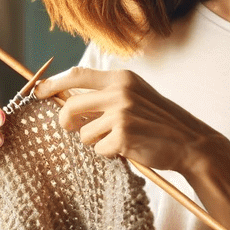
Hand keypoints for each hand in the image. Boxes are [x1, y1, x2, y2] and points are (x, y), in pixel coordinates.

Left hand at [35, 67, 220, 176]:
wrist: (190, 141)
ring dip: (94, 142)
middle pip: (70, 107)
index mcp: (121, 78)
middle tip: (71, 129)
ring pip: (83, 134)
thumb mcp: (135, 95)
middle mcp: (120, 92)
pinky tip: (127, 149)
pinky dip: (109, 154)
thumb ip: (107, 94)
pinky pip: (99, 150)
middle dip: (65, 122)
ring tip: (116, 140)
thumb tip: (68, 99)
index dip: (53, 83)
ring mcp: (121, 114)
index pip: (77, 75)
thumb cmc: (159, 121)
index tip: (38, 91)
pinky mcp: (124, 137)